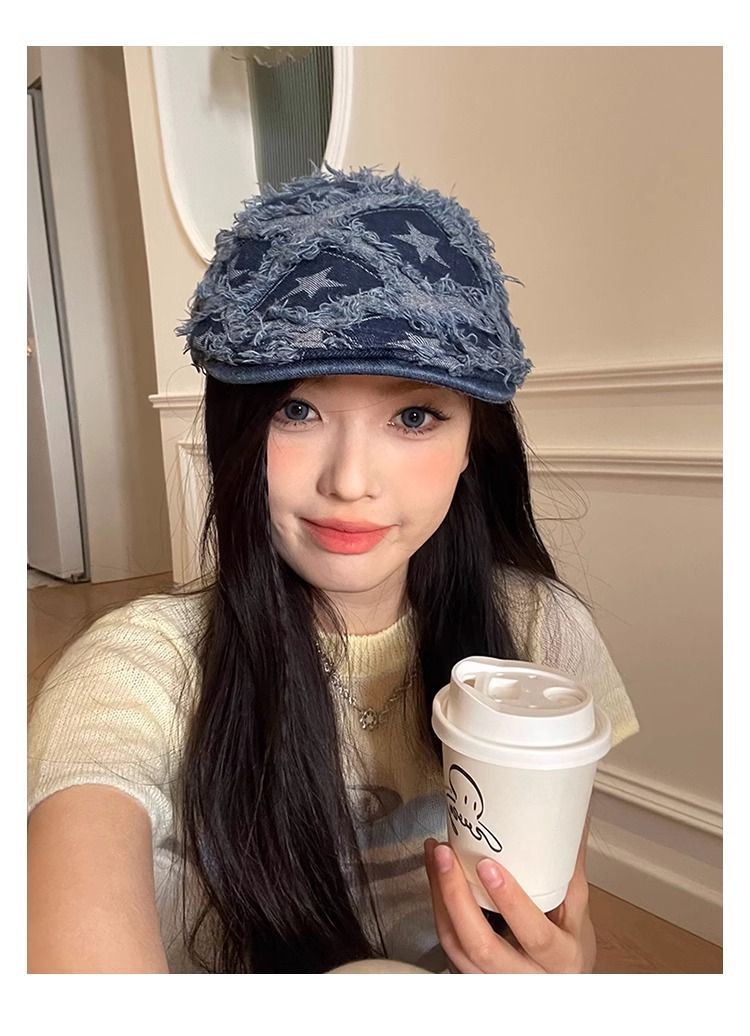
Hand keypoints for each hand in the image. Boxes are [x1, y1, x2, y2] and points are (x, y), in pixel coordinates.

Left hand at [424, 816, 596, 972]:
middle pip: (482, 946)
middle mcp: (525, 976)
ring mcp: (494, 980)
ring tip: (435, 857)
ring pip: (457, 946)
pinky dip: (438, 909)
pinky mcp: (471, 975)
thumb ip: (569, 872)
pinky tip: (435, 879)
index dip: (511, 902)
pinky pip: (448, 943)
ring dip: (440, 898)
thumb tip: (571, 824)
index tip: (489, 866)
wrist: (557, 980)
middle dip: (457, 898)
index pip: (535, 935)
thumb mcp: (577, 914)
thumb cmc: (567, 947)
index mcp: (561, 958)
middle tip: (446, 856)